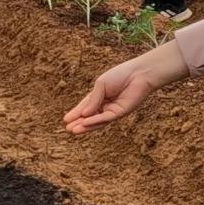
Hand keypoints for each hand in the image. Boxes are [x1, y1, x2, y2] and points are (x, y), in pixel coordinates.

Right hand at [64, 46, 182, 132]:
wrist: (138, 74)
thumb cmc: (120, 75)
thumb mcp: (101, 85)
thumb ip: (93, 100)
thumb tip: (84, 115)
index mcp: (100, 95)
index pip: (85, 106)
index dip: (76, 113)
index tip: (65, 120)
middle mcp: (105, 105)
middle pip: (90, 116)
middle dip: (79, 123)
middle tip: (68, 129)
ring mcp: (113, 110)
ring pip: (97, 120)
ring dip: (85, 126)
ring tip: (73, 130)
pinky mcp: (120, 113)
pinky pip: (105, 118)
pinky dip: (95, 121)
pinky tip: (85, 123)